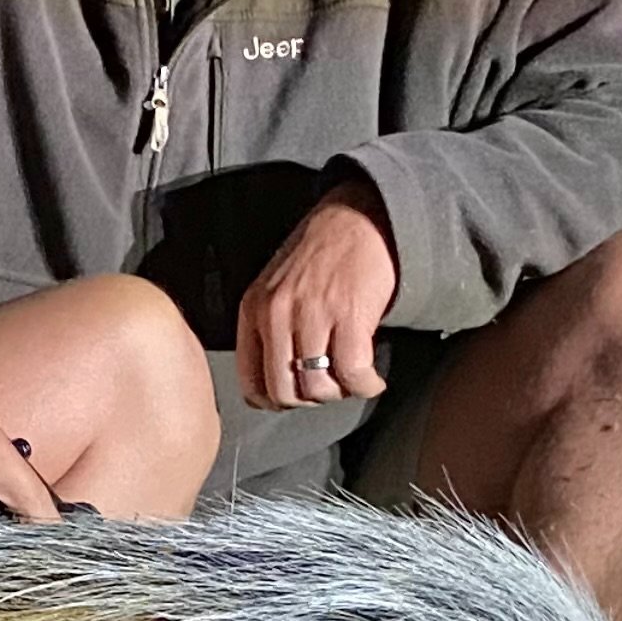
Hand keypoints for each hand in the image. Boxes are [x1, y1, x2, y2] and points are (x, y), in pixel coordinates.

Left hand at [235, 176, 400, 409]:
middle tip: (327, 390)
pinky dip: (365, 385)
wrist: (358, 217)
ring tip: (350, 380)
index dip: (273, 402)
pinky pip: (353, 374)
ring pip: (318, 389)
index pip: (250, 381)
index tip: (292, 401)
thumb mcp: (277, 286)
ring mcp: (313, 315)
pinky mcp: (350, 316)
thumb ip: (270, 328)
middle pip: (284, 393)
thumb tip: (275, 381)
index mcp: (254, 309)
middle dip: (308, 402)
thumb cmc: (321, 254)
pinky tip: (371, 379)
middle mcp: (277, 314)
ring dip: (339, 394)